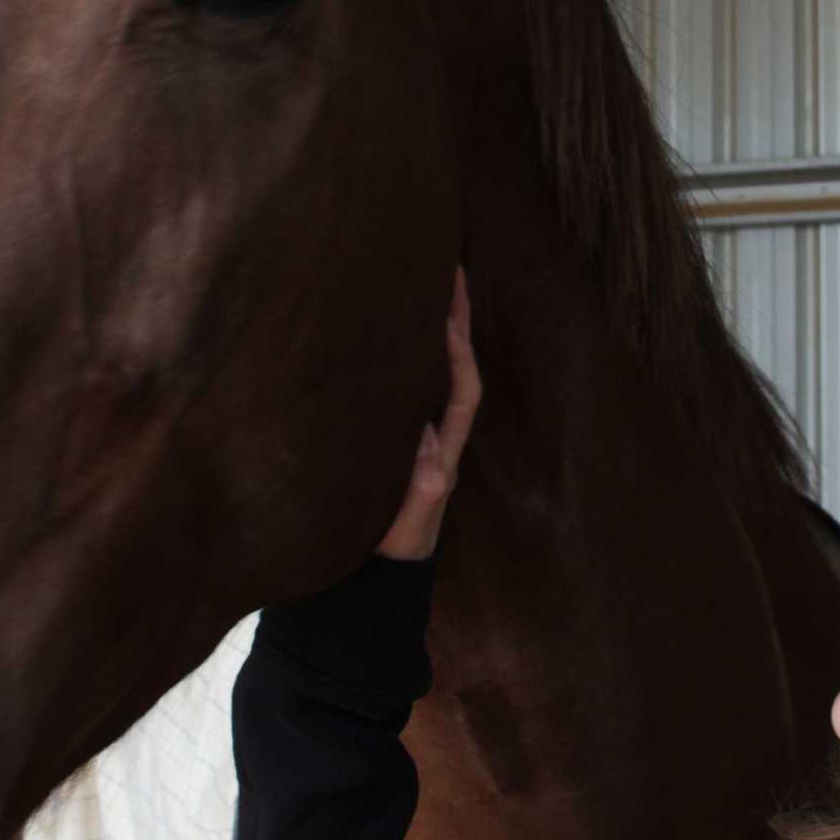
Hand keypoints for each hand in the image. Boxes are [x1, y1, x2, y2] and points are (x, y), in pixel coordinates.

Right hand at [376, 271, 478, 561]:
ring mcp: (418, 433)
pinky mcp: (394, 436)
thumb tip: (429, 447)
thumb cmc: (395, 546)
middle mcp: (437, 434)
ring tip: (424, 283)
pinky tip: (389, 328)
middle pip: (453, 367)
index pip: (461, 390)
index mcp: (445, 450)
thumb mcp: (409, 522)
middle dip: (455, 321)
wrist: (379, 569)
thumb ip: (421, 489)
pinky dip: (405, 353)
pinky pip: (407, 384)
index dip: (457, 353)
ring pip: (432, 371)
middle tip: (450, 270)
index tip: (446, 316)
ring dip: (432, 329)